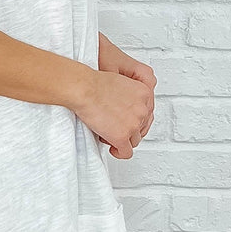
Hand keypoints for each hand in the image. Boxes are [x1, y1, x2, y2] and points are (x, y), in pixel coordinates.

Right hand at [96, 31, 156, 154]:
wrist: (83, 88)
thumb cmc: (93, 81)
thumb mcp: (118, 78)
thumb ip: (127, 93)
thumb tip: (124, 106)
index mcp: (144, 92)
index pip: (147, 112)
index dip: (134, 118)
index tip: (125, 120)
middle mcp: (143, 109)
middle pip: (142, 127)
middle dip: (129, 129)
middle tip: (115, 127)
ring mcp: (133, 124)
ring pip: (134, 140)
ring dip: (123, 139)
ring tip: (110, 134)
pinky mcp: (122, 136)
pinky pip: (126, 152)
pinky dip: (120, 152)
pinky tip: (113, 148)